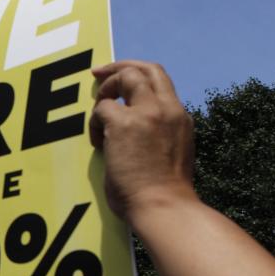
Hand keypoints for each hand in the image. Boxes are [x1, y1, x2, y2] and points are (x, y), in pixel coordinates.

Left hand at [89, 61, 195, 220]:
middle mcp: (167, 109)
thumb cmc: (164, 194)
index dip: (137, 73)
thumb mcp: (171, 153)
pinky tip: (99, 144)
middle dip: (118, 67)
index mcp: (180, 118)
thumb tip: (132, 132)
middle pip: (144, 69)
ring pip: (124, 78)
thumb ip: (158, 134)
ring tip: (98, 119)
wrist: (165, 208)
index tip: (120, 76)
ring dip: (105, 91)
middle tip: (98, 74)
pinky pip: (101, 109)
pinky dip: (95, 124)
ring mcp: (147, 114)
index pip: (160, 80)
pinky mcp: (124, 124)